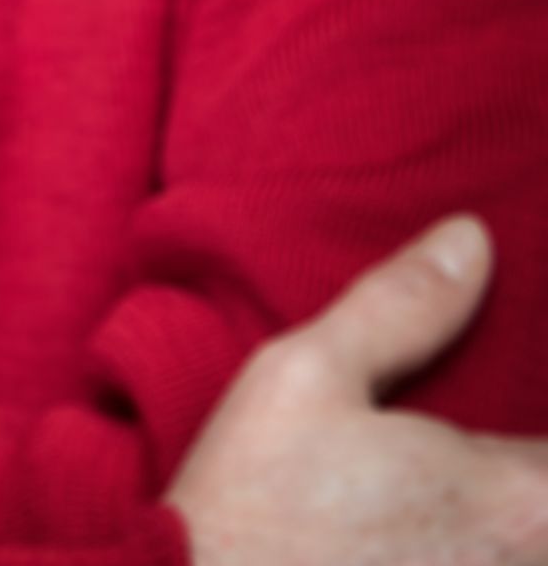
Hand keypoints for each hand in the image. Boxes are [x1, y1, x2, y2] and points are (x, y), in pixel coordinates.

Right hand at [166, 215, 547, 565]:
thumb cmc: (252, 510)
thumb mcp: (305, 375)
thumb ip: (404, 304)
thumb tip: (474, 237)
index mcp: (515, 501)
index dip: (539, 405)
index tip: (519, 390)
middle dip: (527, 465)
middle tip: (494, 422)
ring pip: (530, 544)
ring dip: (513, 517)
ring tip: (442, 491)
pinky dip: (495, 546)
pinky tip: (433, 534)